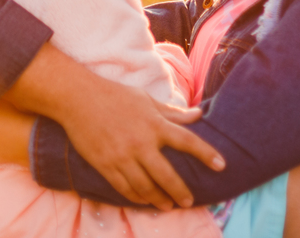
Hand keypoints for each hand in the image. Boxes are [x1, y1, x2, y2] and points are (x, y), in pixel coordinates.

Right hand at [7, 44, 224, 210]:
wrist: (78, 98)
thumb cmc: (115, 95)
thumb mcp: (146, 99)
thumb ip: (173, 112)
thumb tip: (198, 115)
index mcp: (154, 124)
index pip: (186, 141)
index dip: (206, 154)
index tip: (221, 165)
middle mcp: (141, 143)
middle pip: (167, 175)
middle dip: (181, 191)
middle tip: (189, 200)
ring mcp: (122, 156)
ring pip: (145, 187)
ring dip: (159, 199)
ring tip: (168, 205)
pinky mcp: (106, 165)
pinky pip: (125, 188)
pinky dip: (137, 197)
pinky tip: (145, 201)